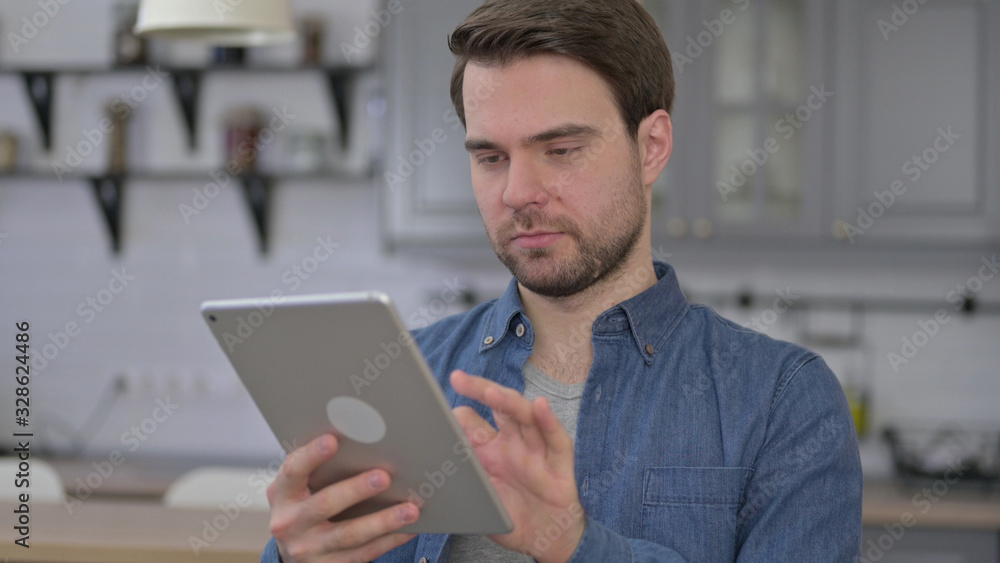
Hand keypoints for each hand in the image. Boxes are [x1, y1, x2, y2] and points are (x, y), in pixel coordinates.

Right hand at [267, 434, 419, 561]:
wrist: (293, 549)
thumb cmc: (303, 503)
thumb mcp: (299, 487)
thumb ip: (317, 467)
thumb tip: (359, 437)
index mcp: (282, 494)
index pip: (293, 472)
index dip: (311, 455)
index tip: (332, 440)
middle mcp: (289, 524)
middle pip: (325, 505)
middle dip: (356, 490)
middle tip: (384, 476)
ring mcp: (309, 549)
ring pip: (349, 535)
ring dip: (383, 521)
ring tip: (410, 509)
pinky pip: (363, 554)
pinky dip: (389, 540)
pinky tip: (408, 529)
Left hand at [450, 370, 584, 562]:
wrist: (544, 537)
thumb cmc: (509, 513)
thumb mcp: (478, 494)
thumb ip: (460, 475)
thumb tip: (429, 458)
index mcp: (489, 447)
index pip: (471, 420)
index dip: (454, 417)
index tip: (434, 408)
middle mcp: (512, 441)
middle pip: (499, 406)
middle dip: (479, 390)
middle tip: (458, 378)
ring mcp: (536, 448)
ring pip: (524, 416)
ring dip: (508, 401)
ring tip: (490, 391)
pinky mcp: (559, 462)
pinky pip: (555, 438)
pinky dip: (548, 421)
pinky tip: (540, 406)